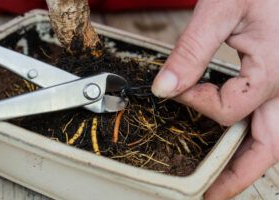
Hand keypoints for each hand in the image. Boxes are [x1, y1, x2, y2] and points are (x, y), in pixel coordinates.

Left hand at [152, 0, 278, 198]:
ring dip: (251, 159)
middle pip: (268, 146)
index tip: (175, 88)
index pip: (227, 110)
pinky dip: (257, 134)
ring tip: (225, 178)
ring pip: (275, 136)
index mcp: (275, 71)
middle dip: (239, 175)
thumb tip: (164, 88)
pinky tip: (241, 136)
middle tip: (212, 195)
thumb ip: (192, 51)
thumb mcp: (222, 8)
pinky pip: (274, 118)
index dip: (195, 103)